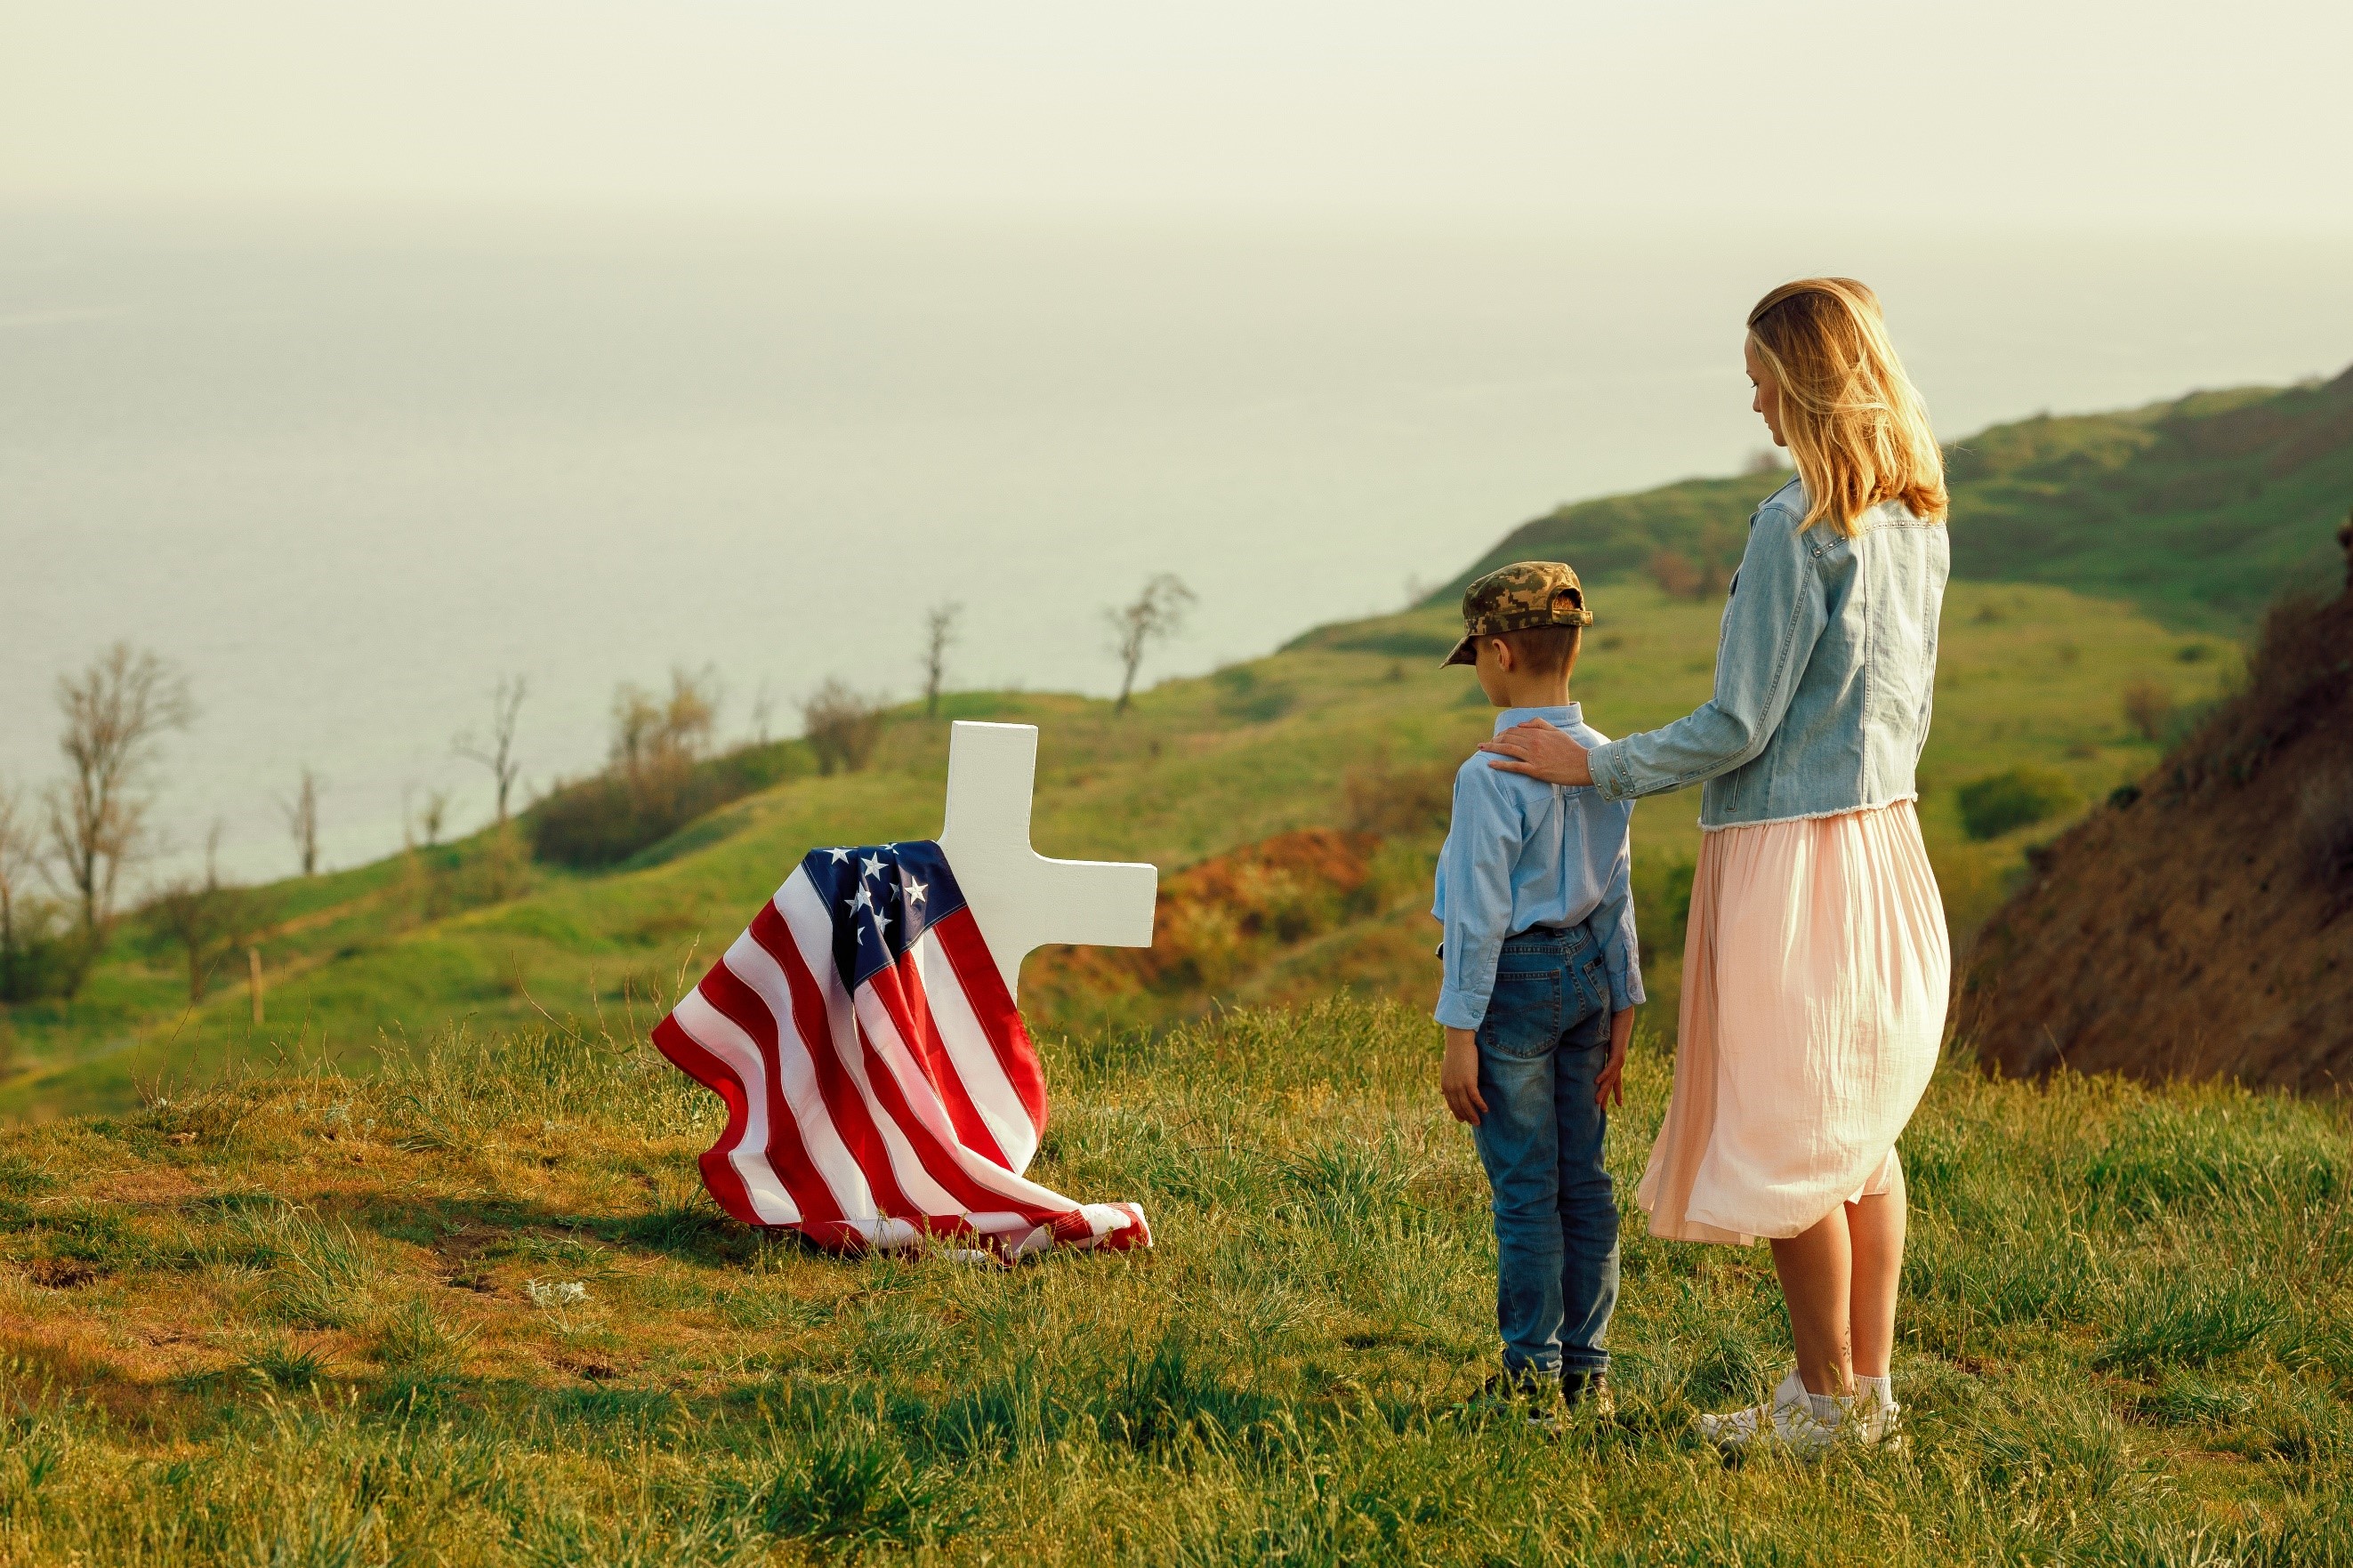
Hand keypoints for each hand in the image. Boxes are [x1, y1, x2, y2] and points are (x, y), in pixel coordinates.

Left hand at [1441, 1027, 1487, 1125]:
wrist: (1458, 1043)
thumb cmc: (1454, 1054)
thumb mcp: (1447, 1070)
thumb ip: (1446, 1082)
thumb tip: (1442, 1092)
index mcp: (1445, 1085)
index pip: (1451, 1103)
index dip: (1457, 1113)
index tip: (1462, 1120)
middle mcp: (1451, 1088)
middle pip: (1459, 1106)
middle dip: (1466, 1116)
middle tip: (1474, 1123)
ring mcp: (1459, 1086)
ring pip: (1467, 1105)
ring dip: (1474, 1115)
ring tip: (1479, 1122)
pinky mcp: (1469, 1082)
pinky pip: (1475, 1098)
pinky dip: (1480, 1105)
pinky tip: (1486, 1110)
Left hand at [1478, 718, 1594, 785]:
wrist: (1584, 765)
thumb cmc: (1571, 749)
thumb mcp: (1557, 731)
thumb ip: (1539, 724)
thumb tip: (1520, 723)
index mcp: (1538, 733)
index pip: (1514, 730)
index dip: (1502, 733)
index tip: (1495, 738)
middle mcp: (1534, 743)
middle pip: (1507, 739)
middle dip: (1493, 741)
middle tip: (1484, 745)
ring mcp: (1533, 757)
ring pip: (1507, 750)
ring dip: (1492, 749)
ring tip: (1481, 750)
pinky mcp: (1535, 770)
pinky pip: (1513, 766)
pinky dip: (1500, 764)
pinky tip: (1490, 764)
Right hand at [1595, 1009, 1633, 1109]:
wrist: (1623, 1014)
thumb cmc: (1612, 1022)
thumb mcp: (1600, 1038)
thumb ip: (1592, 1045)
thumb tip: (1579, 1047)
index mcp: (1615, 1059)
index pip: (1613, 1078)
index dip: (1612, 1091)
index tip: (1614, 1104)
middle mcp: (1618, 1061)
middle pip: (1613, 1083)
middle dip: (1608, 1096)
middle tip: (1603, 1111)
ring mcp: (1620, 1058)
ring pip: (1611, 1078)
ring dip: (1604, 1090)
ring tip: (1597, 1102)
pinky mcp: (1618, 1052)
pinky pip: (1610, 1067)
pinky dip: (1604, 1074)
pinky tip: (1597, 1082)